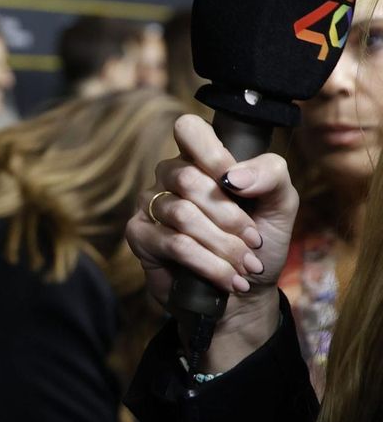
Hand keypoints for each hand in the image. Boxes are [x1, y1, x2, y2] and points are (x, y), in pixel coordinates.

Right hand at [124, 115, 295, 372]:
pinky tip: (228, 279)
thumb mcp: (281, 205)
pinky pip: (175, 244)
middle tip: (254, 242)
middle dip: (230, 217)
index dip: (212, 154)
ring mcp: (150, 204)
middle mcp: (170, 177)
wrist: (245, 292)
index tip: (237, 185)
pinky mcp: (139, 235)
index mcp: (201, 160)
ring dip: (224, 247)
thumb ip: (271, 176)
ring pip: (183, 216)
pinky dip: (210, 265)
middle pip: (188, 178)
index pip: (189, 129)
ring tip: (246, 266)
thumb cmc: (259, 242)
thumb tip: (234, 177)